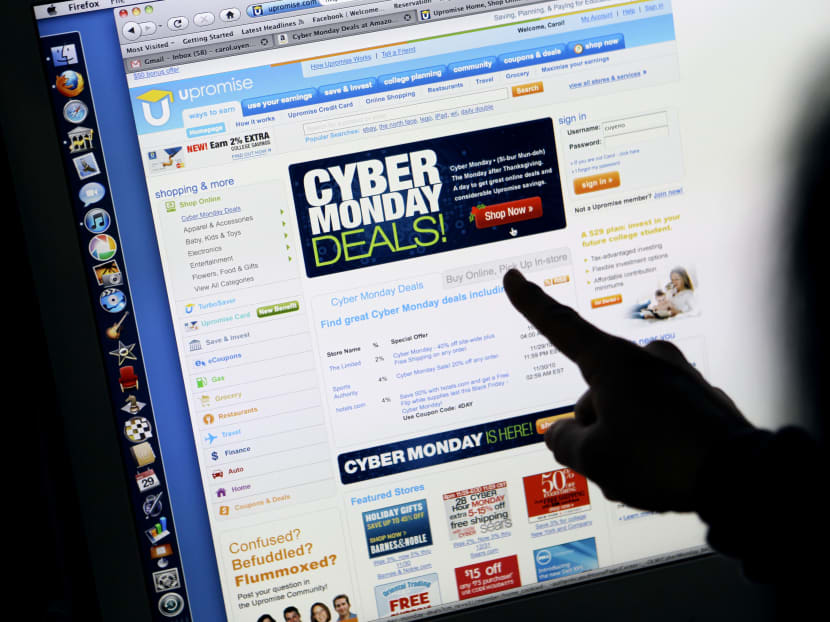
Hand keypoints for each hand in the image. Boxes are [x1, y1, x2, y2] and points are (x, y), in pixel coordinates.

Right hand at [503, 269, 751, 511]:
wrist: (741, 478)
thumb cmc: (661, 460)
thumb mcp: (596, 459)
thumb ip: (565, 442)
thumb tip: (561, 433)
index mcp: (614, 363)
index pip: (560, 327)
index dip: (532, 304)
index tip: (514, 277)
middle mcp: (646, 360)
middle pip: (594, 390)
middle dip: (592, 426)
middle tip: (609, 462)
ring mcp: (677, 377)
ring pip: (625, 406)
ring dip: (621, 437)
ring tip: (643, 473)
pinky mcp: (699, 398)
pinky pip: (657, 416)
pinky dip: (651, 440)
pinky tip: (666, 467)